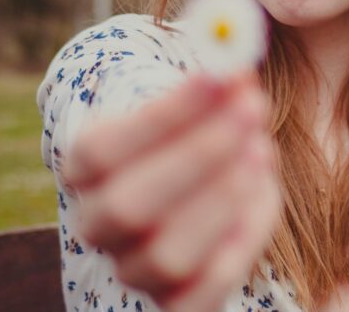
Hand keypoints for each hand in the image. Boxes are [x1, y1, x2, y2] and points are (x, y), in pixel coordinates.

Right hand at [64, 73, 281, 311]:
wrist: (203, 186)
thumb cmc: (197, 131)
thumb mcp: (203, 100)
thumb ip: (216, 82)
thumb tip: (239, 60)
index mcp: (85, 168)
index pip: (103, 148)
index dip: (165, 114)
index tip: (221, 76)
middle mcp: (98, 225)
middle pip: (129, 206)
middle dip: (199, 154)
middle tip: (251, 109)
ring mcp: (134, 269)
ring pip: (167, 254)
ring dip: (224, 197)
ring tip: (262, 149)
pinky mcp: (175, 301)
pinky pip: (202, 292)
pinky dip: (241, 241)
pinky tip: (262, 193)